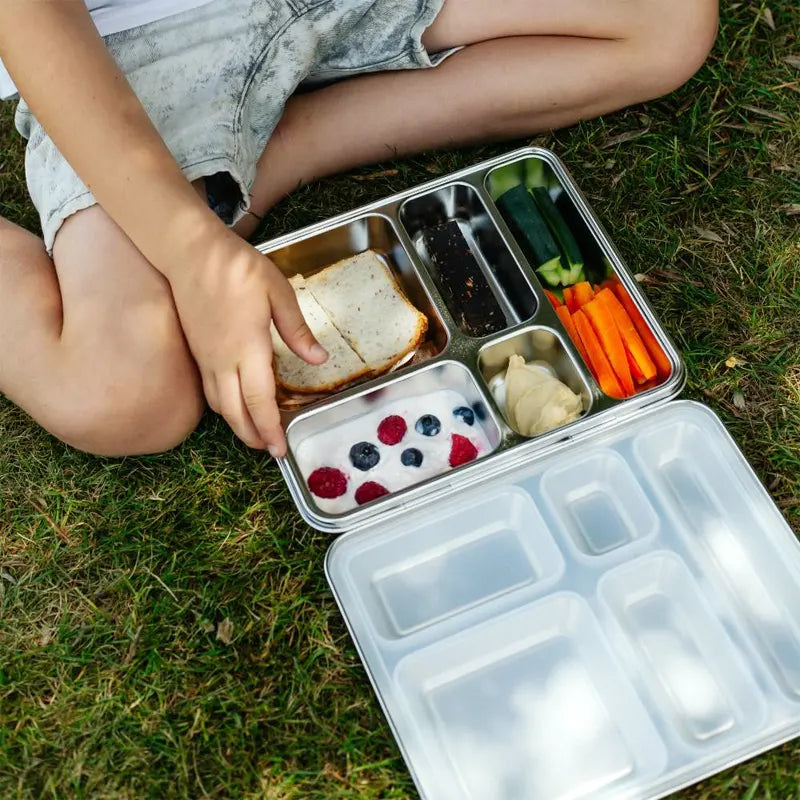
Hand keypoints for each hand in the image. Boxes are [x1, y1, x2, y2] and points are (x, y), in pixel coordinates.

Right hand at [168, 226, 326, 455]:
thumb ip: (297, 330)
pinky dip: (223, 407)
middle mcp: (223, 360)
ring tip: (255, 434)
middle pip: (236, 413)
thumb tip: (319, 359)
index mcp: (248, 348)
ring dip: (237, 425)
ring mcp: (206, 357)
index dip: (270, 429)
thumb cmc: (237, 267)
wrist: (189, 251)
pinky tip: (233, 405)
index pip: (259, 401)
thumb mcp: (277, 292)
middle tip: (270, 450)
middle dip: (253, 437)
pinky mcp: (196, 351)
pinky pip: (209, 390)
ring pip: (219, 405)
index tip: (279, 450)